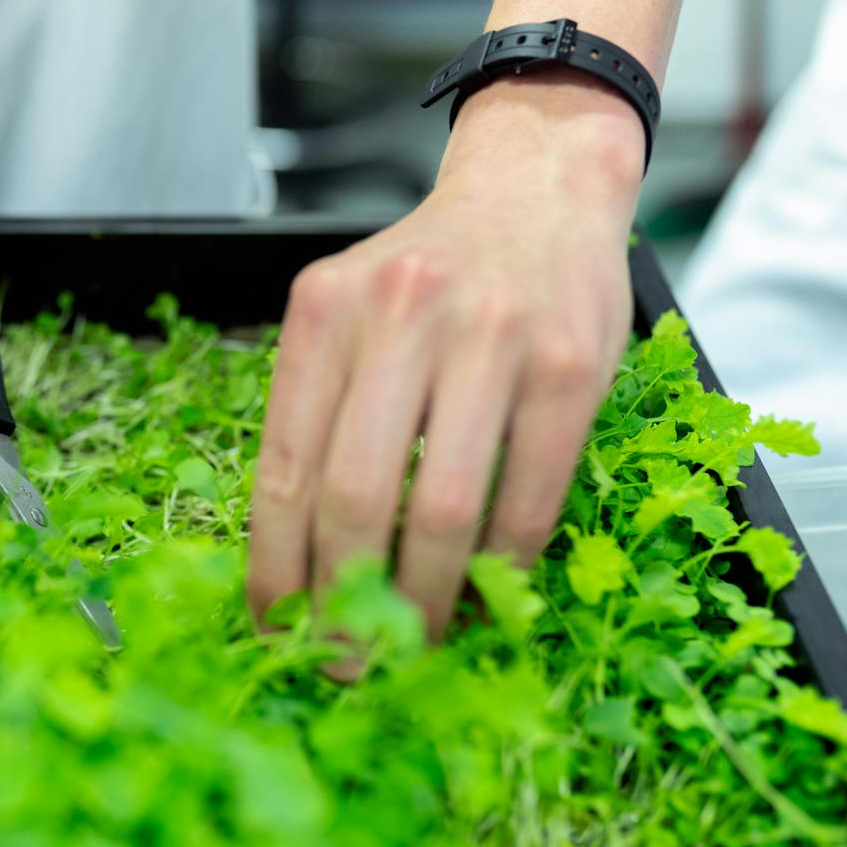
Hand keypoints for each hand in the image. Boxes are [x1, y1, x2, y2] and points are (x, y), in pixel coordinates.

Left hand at [247, 74, 639, 640]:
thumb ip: (320, 411)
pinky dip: (500, 565)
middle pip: (356, 498)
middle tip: (343, 658)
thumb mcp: (348, 314)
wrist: (534, 187)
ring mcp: (492, 337)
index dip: (275, 566)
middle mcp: (400, 317)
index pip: (283, 467)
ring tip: (409, 646)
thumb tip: (296, 558)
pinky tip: (482, 594)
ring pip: (445, 509)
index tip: (275, 626)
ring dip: (424, 600)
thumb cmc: (427, 274)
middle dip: (344, 600)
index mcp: (323, 312)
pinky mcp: (571, 365)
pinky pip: (528, 496)